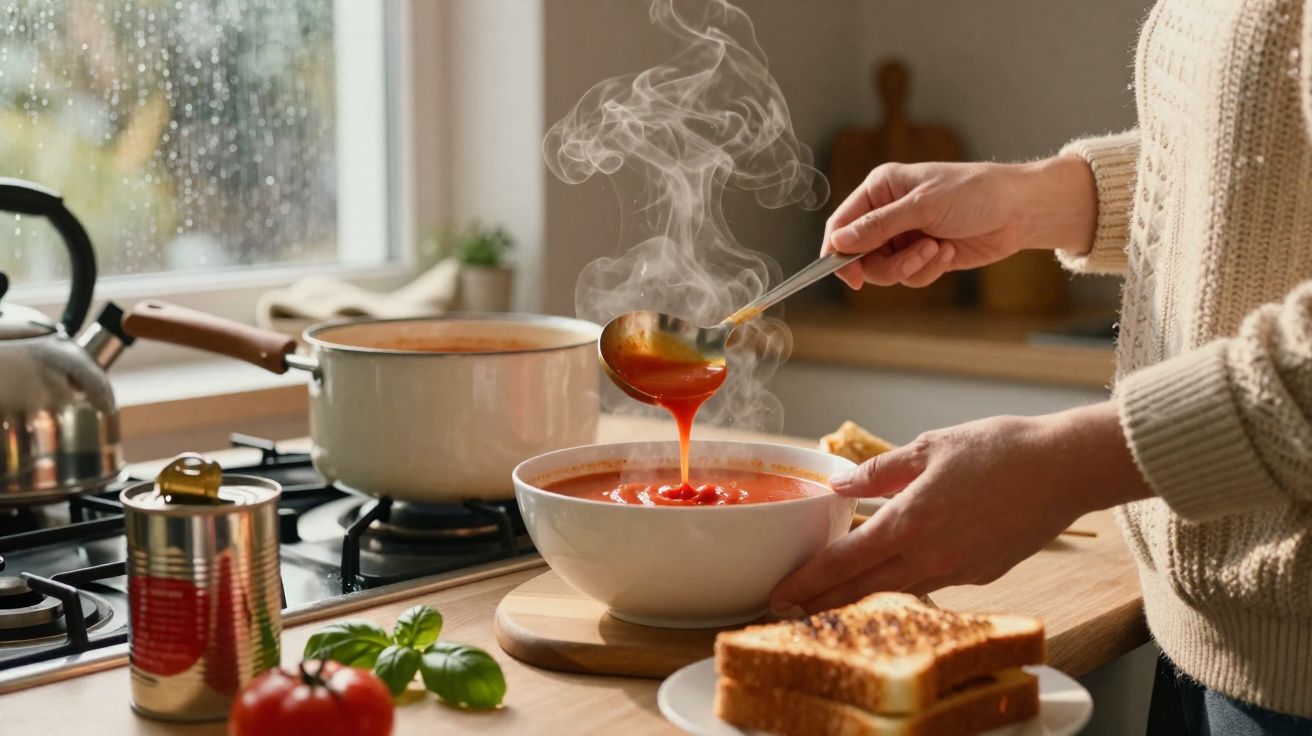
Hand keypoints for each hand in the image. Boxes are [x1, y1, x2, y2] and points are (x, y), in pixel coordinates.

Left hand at [770, 402, 1151, 612]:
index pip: (844, 562)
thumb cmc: (1000, 449)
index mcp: (910, 523)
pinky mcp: (982, 573)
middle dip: (823, 604)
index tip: (778, 594)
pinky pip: (932, 584)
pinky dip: (905, 584)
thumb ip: (879, 471)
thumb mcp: (930, 447)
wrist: (1065, 469)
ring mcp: (959, 570)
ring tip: (831, 599)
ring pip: (897, 592)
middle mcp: (930, 556)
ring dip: (862, 597)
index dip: (807, 582)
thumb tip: (839, 484)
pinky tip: (894, 575)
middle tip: (788, 610)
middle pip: (863, 591)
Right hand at [823, 157, 1097, 288]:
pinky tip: (948, 252)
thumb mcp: (922, 206)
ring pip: (885, 270)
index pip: (842, 224)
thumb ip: (878, 226)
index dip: (838, 252)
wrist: (1020, 211)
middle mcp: (888, 214)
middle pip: (860, 255)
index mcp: (880, 190)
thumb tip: (838, 242)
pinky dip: (928, 270)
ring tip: (937, 250)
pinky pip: (909, 277)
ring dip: (911, 267)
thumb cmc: (974, 193)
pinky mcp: (924, 256)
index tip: (849, 275)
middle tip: (913, 258)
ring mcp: (906, 236)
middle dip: (886, 264)